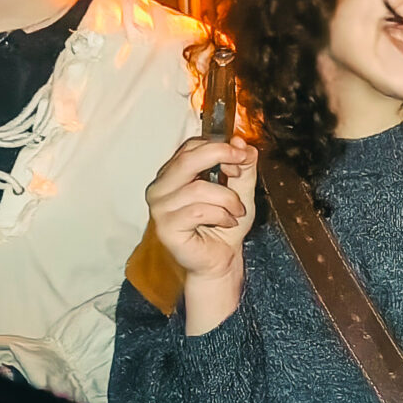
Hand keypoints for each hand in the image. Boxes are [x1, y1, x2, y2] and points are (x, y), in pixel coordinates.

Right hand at [147, 138, 257, 278]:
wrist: (221, 259)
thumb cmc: (225, 225)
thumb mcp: (241, 190)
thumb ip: (243, 166)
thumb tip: (242, 142)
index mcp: (174, 174)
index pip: (191, 147)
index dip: (219, 147)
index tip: (242, 156)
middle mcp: (160, 187)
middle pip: (187, 159)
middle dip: (220, 157)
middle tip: (240, 167)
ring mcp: (159, 208)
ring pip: (197, 188)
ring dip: (227, 198)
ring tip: (237, 211)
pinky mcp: (165, 227)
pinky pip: (197, 211)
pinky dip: (220, 215)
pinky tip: (227, 222)